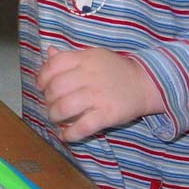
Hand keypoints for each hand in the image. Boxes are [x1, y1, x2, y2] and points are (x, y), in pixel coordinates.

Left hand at [37, 47, 164, 141]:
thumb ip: (70, 57)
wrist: (147, 83)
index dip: (42, 77)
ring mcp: (98, 96)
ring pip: (64, 107)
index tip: (42, 87)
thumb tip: (48, 53)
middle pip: (56, 88)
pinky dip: (70, 134)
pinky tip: (65, 135)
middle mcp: (90, 76)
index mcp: (85, 59)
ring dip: (54, 116)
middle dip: (48, 99)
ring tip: (56, 119)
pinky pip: (82, 127)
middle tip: (51, 105)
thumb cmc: (116, 70)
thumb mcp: (93, 56)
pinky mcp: (107, 114)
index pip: (54, 65)